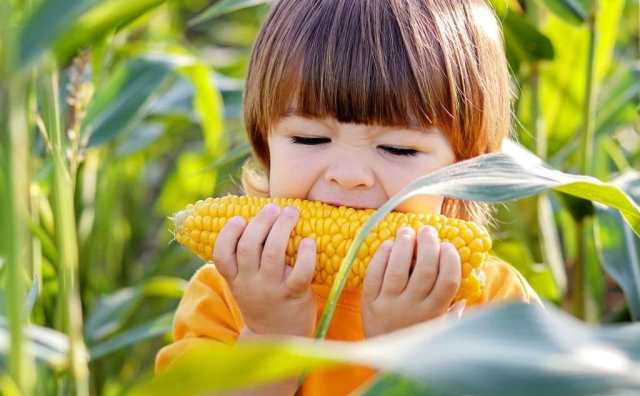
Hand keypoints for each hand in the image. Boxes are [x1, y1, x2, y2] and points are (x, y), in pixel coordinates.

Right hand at [212, 203, 316, 337]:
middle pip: (249, 247)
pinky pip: (300, 272)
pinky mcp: (293, 296)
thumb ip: (244, 260)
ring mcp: (271, 290)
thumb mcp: (245, 285)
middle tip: (273, 208)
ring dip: (282, 228)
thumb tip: (254, 218)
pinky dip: (306, 254)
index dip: (228, 234)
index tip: (239, 219)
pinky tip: (309, 240)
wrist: (279, 339)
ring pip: (273, 253)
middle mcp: (250, 284)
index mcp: (235, 280)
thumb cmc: (264, 301)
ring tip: (291, 213)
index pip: (221, 256)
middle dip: (261, 222)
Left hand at [361, 225, 460, 337]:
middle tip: (428, 231)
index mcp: (433, 314)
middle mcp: (412, 309)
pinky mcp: (369, 303)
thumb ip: (453, 313)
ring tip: (407, 232)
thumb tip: (465, 294)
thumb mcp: (439, 330)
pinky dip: (381, 258)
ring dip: (404, 246)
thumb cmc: (417, 338)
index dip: (450, 259)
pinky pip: (374, 275)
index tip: (448, 245)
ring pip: (398, 270)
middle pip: (424, 270)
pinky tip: (388, 245)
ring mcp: (389, 305)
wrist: (384, 361)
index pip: (447, 281)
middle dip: (428, 245)